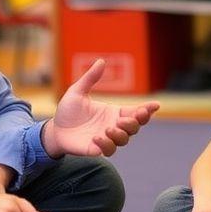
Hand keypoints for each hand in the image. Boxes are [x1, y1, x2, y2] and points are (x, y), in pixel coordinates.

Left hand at [45, 59, 159, 156]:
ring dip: (121, 134)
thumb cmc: (68, 110)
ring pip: (124, 140)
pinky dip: (106, 145)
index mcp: (113, 112)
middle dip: (135, 123)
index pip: (135, 112)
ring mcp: (106, 139)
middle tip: (125, 119)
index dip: (147, 110)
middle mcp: (113, 126)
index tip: (155, 105)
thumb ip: (90, 78)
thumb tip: (101, 61)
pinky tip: (97, 137)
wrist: (55, 129)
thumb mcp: (77, 91)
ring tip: (109, 128)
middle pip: (135, 127)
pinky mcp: (96, 149)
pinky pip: (108, 150)